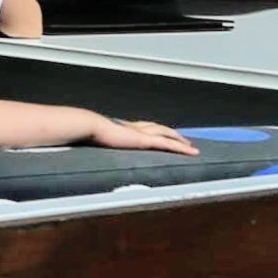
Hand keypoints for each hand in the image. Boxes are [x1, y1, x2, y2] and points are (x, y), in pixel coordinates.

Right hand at [75, 114, 200, 153]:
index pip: (145, 127)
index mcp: (125, 127)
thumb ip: (97, 141)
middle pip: (160, 128)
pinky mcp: (145, 140)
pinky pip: (169, 144)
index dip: (155, 130)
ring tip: (191, 148)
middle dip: (172, 134)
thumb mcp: (94, 138)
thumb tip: (86, 145)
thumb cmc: (87, 131)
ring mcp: (142, 133)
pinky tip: (191, 152)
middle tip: (183, 140)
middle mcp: (136, 127)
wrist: (89, 125)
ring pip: (168, 134)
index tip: (161, 134)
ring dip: (181, 140)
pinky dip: (181, 148)